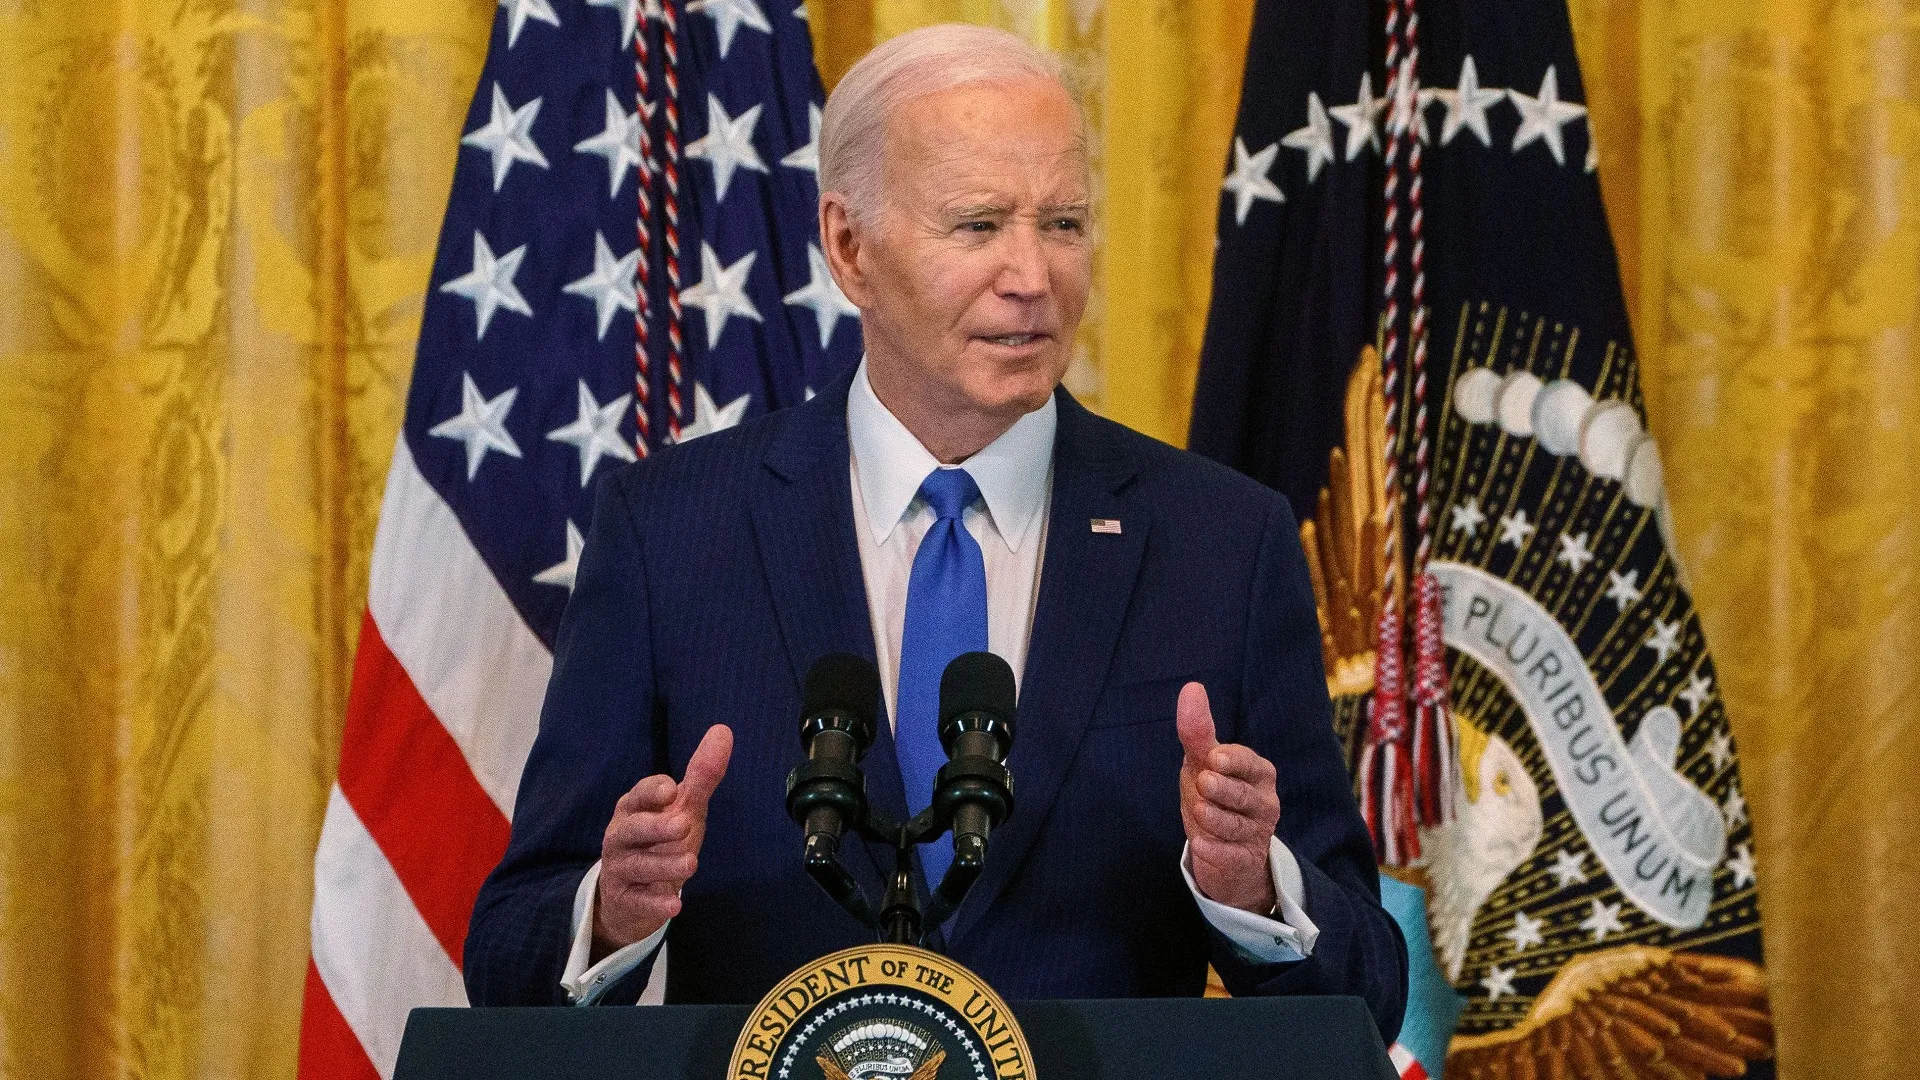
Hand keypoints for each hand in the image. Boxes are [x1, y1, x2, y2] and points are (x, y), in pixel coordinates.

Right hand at [593, 724, 732, 958]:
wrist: (631, 893)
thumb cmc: (660, 840)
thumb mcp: (682, 808)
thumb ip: (701, 774)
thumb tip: (723, 731)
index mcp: (633, 808)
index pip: (638, 796)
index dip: (652, 792)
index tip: (671, 790)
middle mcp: (621, 836)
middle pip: (632, 829)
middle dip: (655, 827)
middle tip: (684, 824)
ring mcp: (620, 868)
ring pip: (637, 866)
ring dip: (663, 865)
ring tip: (691, 863)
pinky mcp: (625, 900)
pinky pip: (638, 902)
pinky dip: (654, 904)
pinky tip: (674, 906)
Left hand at [1176, 682, 1280, 915]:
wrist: (1228, 852)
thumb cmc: (1215, 796)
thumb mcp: (1204, 764)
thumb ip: (1198, 731)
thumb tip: (1191, 687)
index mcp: (1258, 774)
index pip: (1250, 764)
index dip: (1232, 761)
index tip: (1214, 758)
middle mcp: (1264, 803)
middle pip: (1244, 796)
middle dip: (1223, 789)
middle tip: (1206, 782)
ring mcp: (1256, 834)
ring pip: (1235, 826)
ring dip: (1215, 819)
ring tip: (1199, 811)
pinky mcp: (1243, 862)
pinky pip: (1230, 857)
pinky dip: (1214, 851)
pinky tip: (1200, 845)